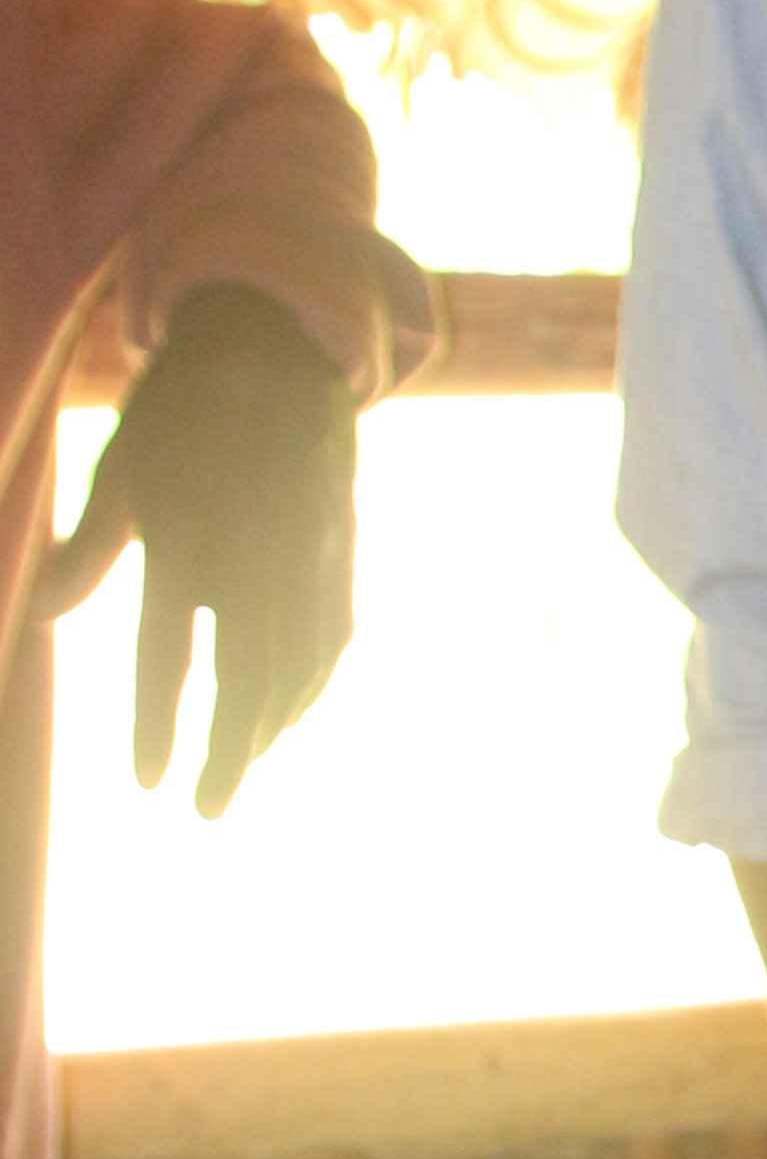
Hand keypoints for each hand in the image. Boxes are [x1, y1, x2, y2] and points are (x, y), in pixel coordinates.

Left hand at [34, 283, 357, 816]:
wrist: (282, 346)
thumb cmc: (182, 410)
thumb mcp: (123, 467)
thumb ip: (87, 547)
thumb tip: (34, 615)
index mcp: (187, 532)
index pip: (168, 653)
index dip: (157, 724)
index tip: (149, 783)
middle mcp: (252, 552)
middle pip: (243, 679)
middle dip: (226, 755)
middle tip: (205, 812)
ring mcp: (307, 554)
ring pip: (296, 667)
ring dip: (268, 730)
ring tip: (238, 769)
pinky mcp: (340, 549)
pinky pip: (332, 634)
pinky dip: (311, 684)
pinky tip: (288, 714)